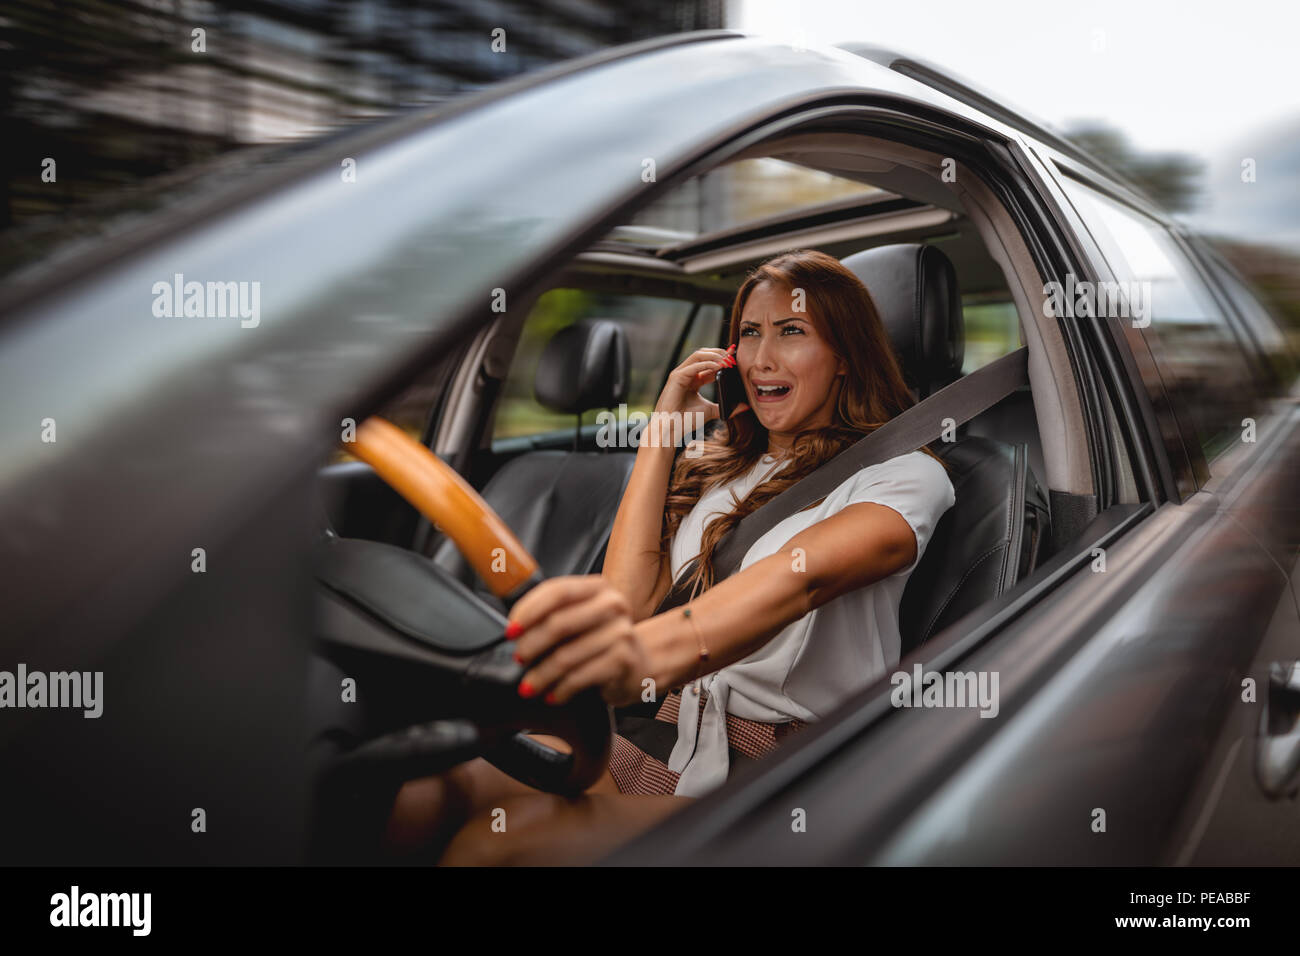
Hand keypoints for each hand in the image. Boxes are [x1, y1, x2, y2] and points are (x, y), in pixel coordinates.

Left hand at [506, 575, 652, 707]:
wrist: (640, 665)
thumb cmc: (601, 641)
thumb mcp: (581, 618)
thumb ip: (553, 614)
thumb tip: (514, 628)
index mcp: (597, 587)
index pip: (556, 592)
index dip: (528, 611)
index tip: (511, 630)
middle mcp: (612, 605)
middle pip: (559, 624)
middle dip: (530, 645)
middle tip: (519, 658)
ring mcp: (621, 632)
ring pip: (566, 656)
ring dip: (540, 674)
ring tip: (529, 685)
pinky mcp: (623, 660)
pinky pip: (580, 677)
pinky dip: (560, 690)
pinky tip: (552, 695)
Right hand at [654, 346, 729, 422]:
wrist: (671, 428)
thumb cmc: (686, 420)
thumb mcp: (710, 410)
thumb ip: (725, 407)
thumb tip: (745, 406)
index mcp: (693, 379)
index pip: (709, 363)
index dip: (722, 359)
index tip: (735, 358)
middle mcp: (686, 374)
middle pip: (704, 354)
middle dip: (719, 353)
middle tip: (733, 357)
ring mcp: (680, 374)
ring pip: (698, 355)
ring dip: (715, 355)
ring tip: (727, 360)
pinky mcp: (677, 377)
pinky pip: (694, 365)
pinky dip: (707, 364)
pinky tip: (719, 366)